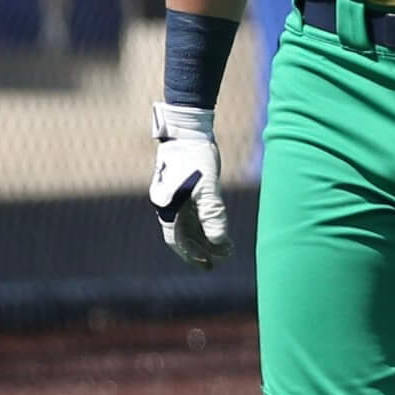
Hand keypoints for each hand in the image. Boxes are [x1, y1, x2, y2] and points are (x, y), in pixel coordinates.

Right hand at [150, 102, 231, 269]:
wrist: (188, 130)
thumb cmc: (195, 156)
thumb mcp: (206, 187)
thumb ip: (212, 214)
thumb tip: (218, 241)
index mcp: (167, 206)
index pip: (176, 238)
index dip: (191, 254)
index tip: (206, 264)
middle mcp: (169, 204)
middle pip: (185, 235)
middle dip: (202, 249)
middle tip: (220, 261)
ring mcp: (177, 197)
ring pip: (192, 225)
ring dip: (208, 238)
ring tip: (227, 250)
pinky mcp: (187, 190)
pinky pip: (196, 214)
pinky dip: (209, 224)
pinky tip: (222, 232)